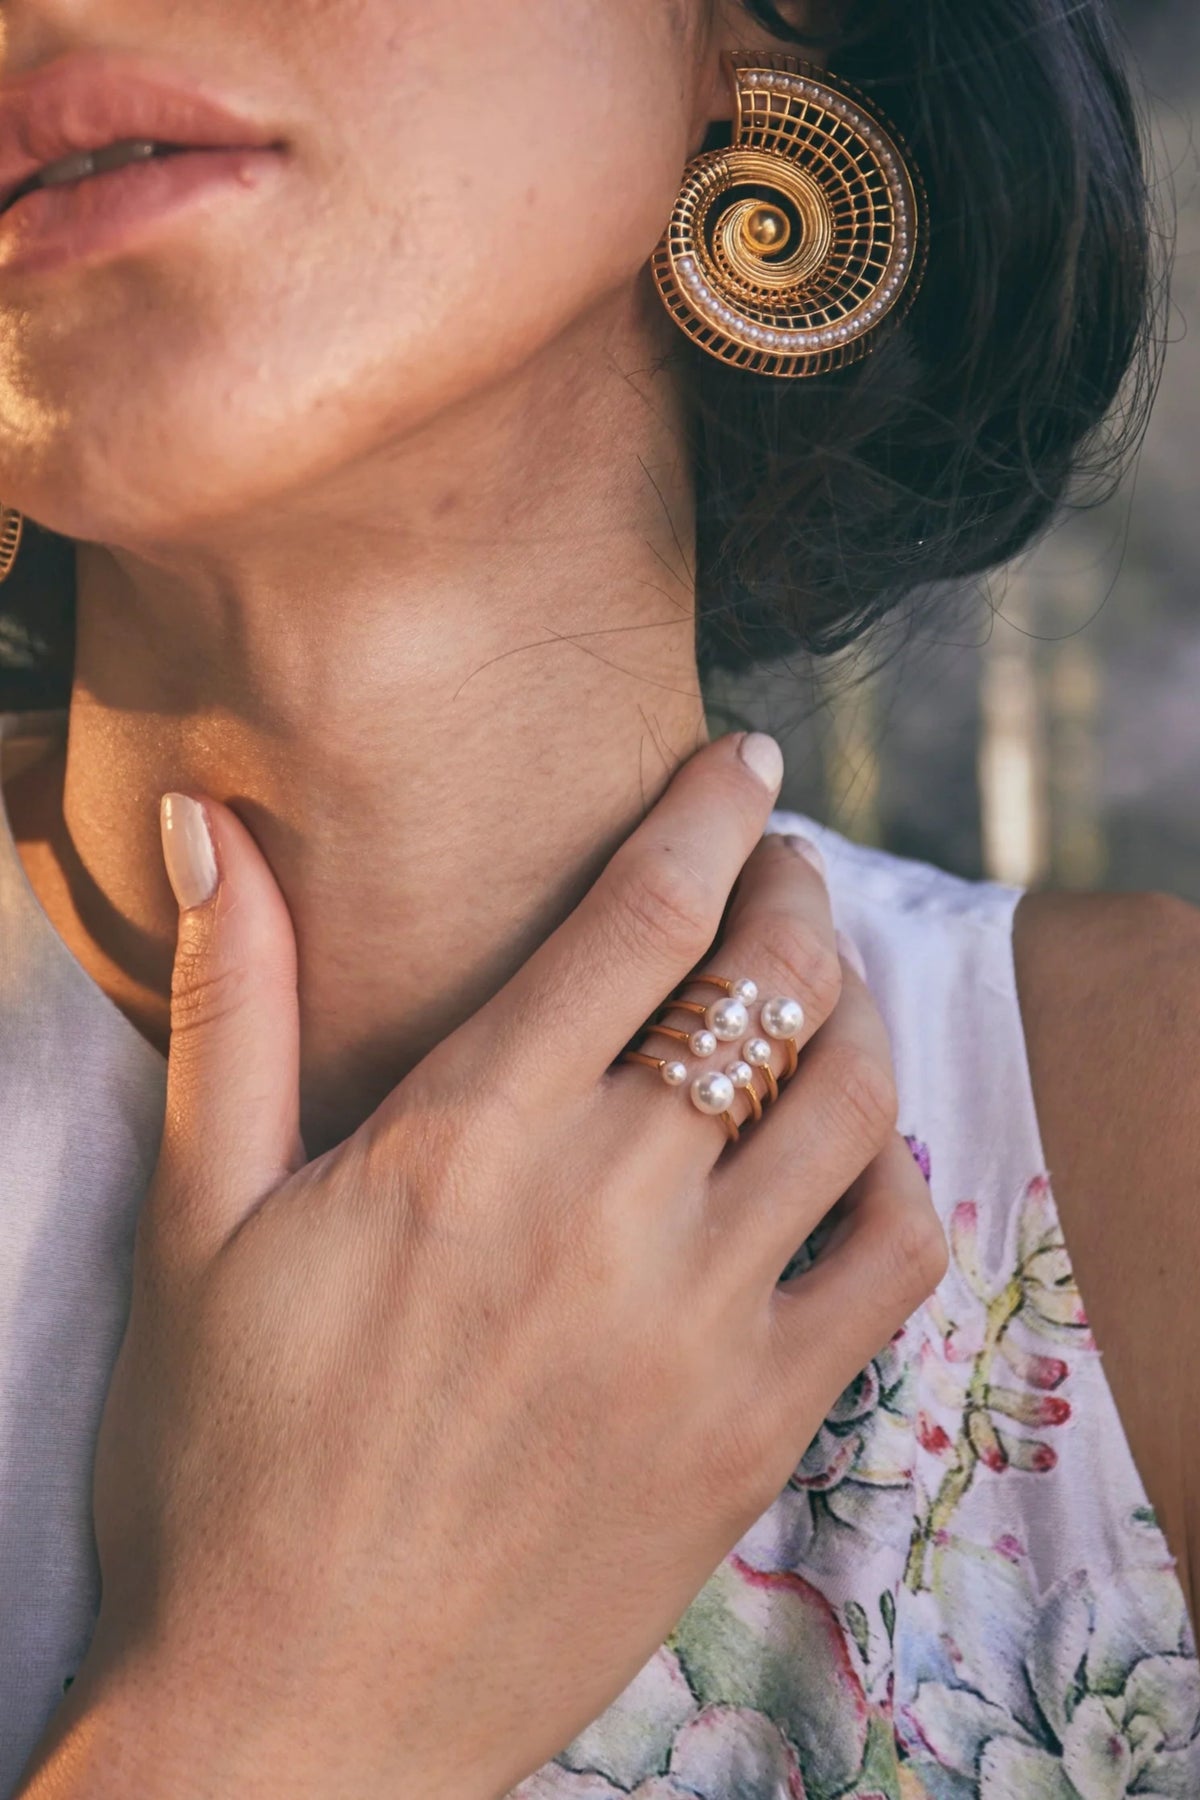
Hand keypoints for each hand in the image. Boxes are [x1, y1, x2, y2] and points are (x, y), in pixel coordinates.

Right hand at [21, 732, 946, 1799]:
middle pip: (769, 983)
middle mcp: (607, 1209)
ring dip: (853, 1009)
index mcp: (470, 1136)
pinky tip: (849, 1148)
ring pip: (849, 1100)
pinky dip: (895, 1171)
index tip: (740, 763)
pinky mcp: (755, 1428)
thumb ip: (231, 1005)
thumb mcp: (196, 1218)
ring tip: (819, 985)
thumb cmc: (223, 1459)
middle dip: (791, 891)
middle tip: (776, 867)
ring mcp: (700, 1324)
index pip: (641, 914)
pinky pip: (891, 1258)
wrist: (295, 1711)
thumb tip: (203, 827)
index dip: (707, 812)